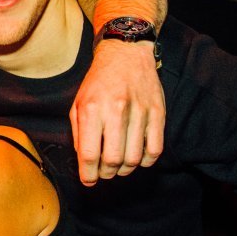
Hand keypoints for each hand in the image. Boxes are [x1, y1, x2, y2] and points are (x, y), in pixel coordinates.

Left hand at [70, 39, 164, 185]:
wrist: (125, 54)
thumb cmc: (98, 82)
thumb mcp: (78, 103)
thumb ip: (79, 132)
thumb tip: (84, 161)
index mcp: (92, 109)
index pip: (89, 154)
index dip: (88, 174)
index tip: (88, 181)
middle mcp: (116, 110)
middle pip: (112, 160)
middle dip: (106, 174)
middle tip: (104, 174)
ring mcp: (140, 111)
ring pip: (134, 157)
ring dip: (125, 170)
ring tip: (118, 167)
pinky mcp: (158, 112)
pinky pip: (155, 148)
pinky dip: (147, 161)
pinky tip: (138, 159)